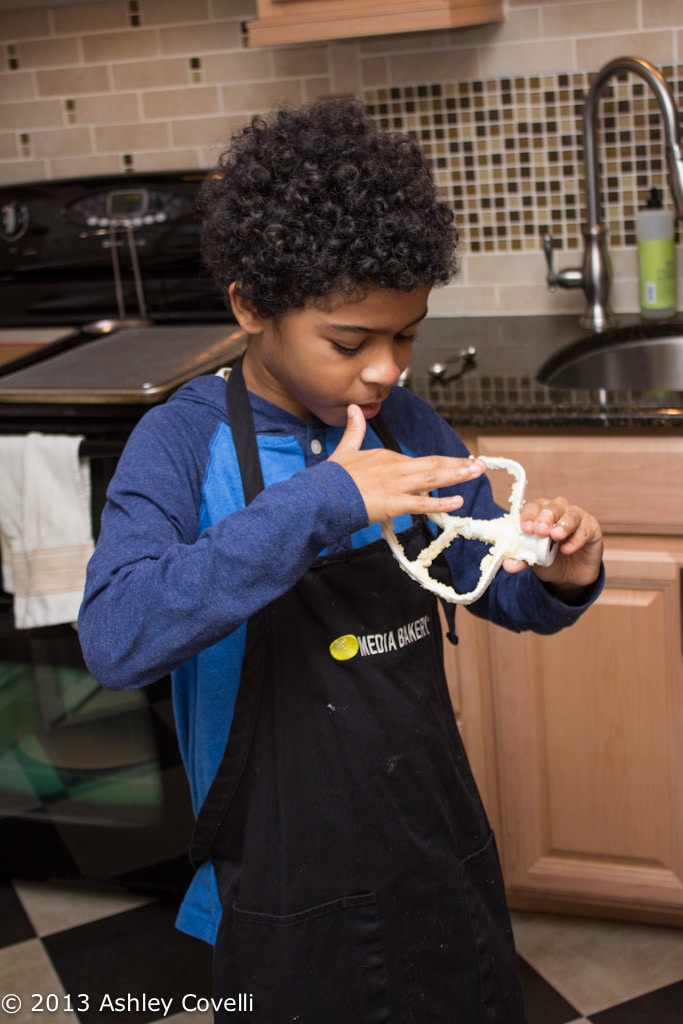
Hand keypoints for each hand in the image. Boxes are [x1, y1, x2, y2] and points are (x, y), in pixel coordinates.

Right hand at [329, 404, 485, 523]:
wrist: (322, 494)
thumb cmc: (333, 477)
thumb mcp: (346, 449)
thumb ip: (354, 429)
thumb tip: (353, 408)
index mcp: (387, 456)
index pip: (420, 460)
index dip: (442, 463)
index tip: (459, 464)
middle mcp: (396, 468)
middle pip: (434, 465)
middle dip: (459, 465)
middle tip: (480, 464)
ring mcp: (397, 485)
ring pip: (433, 479)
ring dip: (457, 476)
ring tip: (476, 473)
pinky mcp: (394, 503)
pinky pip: (422, 504)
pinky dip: (441, 504)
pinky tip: (458, 502)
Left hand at [504, 496, 603, 597]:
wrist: (570, 576)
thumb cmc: (549, 560)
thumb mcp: (533, 561)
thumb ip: (521, 559)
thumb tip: (508, 565)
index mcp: (539, 513)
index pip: (532, 508)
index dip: (528, 516)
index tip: (525, 528)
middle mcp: (557, 510)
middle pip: (551, 507)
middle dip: (545, 518)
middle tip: (540, 530)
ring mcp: (576, 516)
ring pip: (570, 515)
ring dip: (562, 525)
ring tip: (556, 536)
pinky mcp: (591, 528)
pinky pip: (584, 529)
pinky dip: (576, 539)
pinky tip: (568, 549)